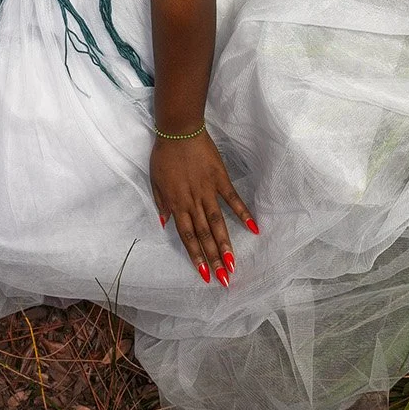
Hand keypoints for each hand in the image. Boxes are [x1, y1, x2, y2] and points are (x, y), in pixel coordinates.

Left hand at [150, 132, 257, 286]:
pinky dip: (243, 213)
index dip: (196, 256)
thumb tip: (164, 222)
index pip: (187, 236)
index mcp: (176, 204)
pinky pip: (233, 200)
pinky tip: (253, 228)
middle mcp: (193, 202)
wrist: (178, 131)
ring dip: (225, 243)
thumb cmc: (164, 155)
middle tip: (224, 278)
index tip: (205, 274)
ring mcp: (208, 191)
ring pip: (217, 223)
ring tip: (233, 263)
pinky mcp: (221, 179)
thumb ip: (161, 203)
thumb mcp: (155, 180)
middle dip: (214, 258)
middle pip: (204, 235)